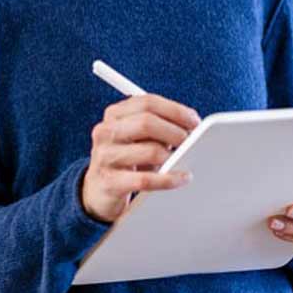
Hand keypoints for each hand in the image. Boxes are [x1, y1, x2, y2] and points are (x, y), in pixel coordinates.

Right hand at [80, 94, 199, 223]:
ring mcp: (105, 156)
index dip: (175, 110)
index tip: (193, 121)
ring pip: (150, 151)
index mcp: (114, 114)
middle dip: (175, 132)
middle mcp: (106, 131)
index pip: (147, 102)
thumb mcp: (137, 136)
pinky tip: (181, 178)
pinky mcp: (110, 182)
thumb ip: (158, 124)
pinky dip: (169, 179)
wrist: (99, 189)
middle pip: (147, 122)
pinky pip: (146, 180)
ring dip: (172, 157)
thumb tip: (190, 124)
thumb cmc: (125, 158)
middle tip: (190, 141)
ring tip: (181, 160)